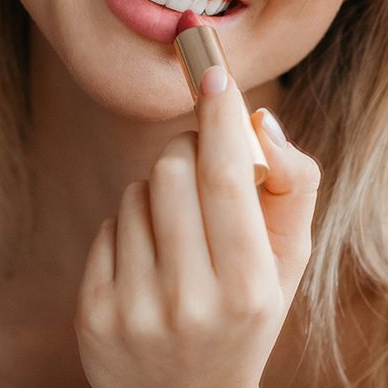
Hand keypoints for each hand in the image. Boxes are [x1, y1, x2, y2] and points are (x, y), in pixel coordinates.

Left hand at [75, 66, 320, 387]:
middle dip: (188, 151)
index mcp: (249, 285)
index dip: (217, 114)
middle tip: (201, 166)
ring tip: (179, 233)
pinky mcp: (95, 316)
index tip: (212, 70)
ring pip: (136, 192)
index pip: (224, 175)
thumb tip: (260, 119)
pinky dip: (131, 226)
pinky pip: (108, 224)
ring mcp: (136, 311)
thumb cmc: (246, 311)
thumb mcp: (288, 261)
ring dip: (159, 194)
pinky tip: (150, 262)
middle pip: (172, 169)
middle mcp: (191, 301)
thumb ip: (292, 186)